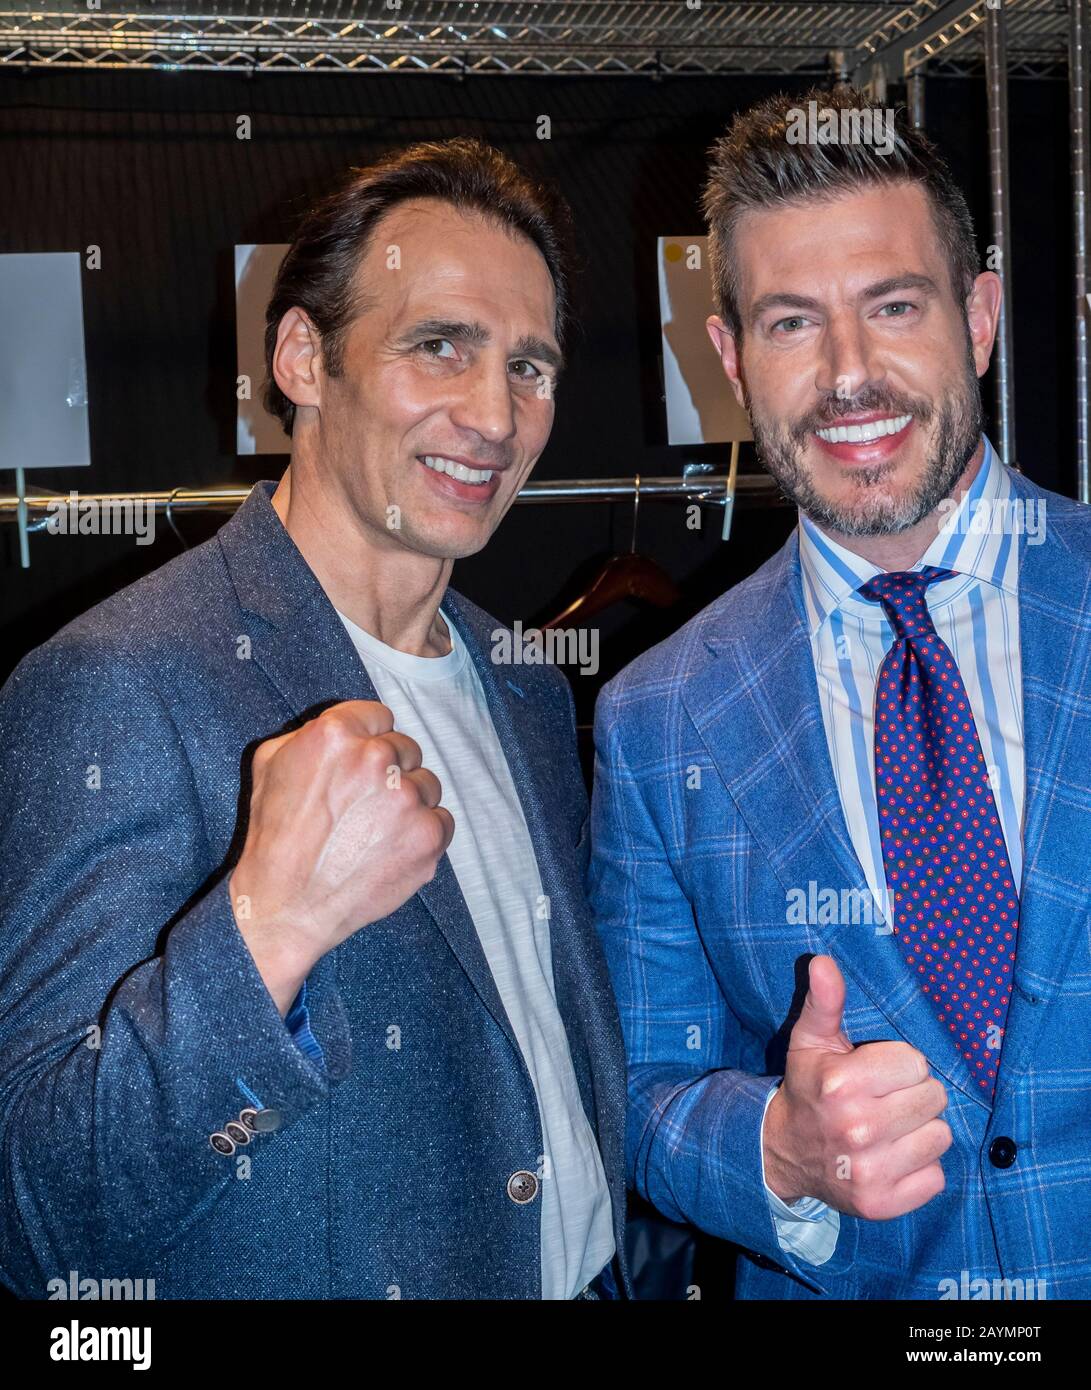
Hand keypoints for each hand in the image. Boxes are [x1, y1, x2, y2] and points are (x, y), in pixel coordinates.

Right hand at [228, 700, 453, 1013]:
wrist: (286, 905)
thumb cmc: (274, 835)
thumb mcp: (271, 763)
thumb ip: (312, 733)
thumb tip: (349, 728)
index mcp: (336, 734)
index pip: (379, 716)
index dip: (368, 742)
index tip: (357, 768)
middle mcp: (376, 759)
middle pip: (406, 748)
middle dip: (389, 773)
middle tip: (362, 806)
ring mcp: (406, 798)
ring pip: (428, 784)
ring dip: (409, 803)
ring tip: (375, 831)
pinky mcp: (428, 835)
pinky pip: (442, 819)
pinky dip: (424, 834)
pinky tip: (392, 849)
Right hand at [762, 955, 950, 1219]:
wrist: (783, 1153)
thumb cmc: (808, 1088)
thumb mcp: (811, 1041)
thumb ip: (825, 1001)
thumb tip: (823, 961)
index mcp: (842, 1084)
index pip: (917, 1063)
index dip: (899, 1065)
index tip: (876, 1072)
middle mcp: (857, 1129)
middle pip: (933, 1097)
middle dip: (912, 1095)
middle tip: (884, 1100)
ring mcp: (870, 1171)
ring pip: (940, 1136)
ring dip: (919, 1131)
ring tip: (890, 1129)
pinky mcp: (882, 1204)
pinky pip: (936, 1176)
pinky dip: (920, 1168)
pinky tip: (893, 1158)